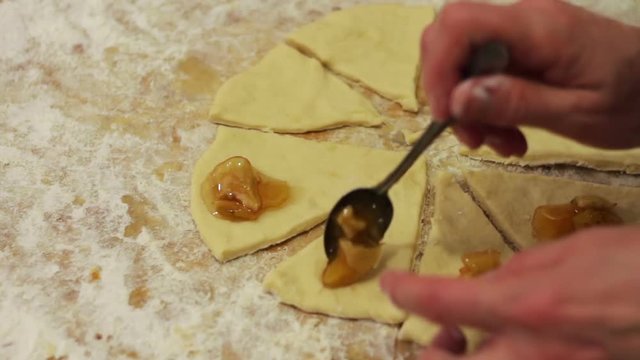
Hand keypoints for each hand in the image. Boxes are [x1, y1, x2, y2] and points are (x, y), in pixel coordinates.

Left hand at [381, 226, 639, 359]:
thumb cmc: (632, 265)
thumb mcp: (569, 253)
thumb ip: (516, 273)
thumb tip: (482, 287)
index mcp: (526, 308)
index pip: (442, 302)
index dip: (407, 291)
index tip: (392, 284)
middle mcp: (533, 354)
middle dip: (432, 353)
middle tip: (443, 333)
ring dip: (462, 359)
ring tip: (468, 340)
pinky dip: (500, 357)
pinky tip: (510, 345)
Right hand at [421, 0, 639, 155]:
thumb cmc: (633, 100)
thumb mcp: (577, 113)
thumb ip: (516, 102)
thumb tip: (455, 97)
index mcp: (538, 28)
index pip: (459, 24)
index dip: (438, 67)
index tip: (446, 115)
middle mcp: (523, 19)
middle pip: (452, 39)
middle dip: (449, 91)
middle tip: (473, 137)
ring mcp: (523, 31)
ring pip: (465, 59)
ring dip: (471, 107)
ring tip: (503, 144)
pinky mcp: (526, 46)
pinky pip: (486, 69)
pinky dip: (487, 104)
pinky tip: (510, 133)